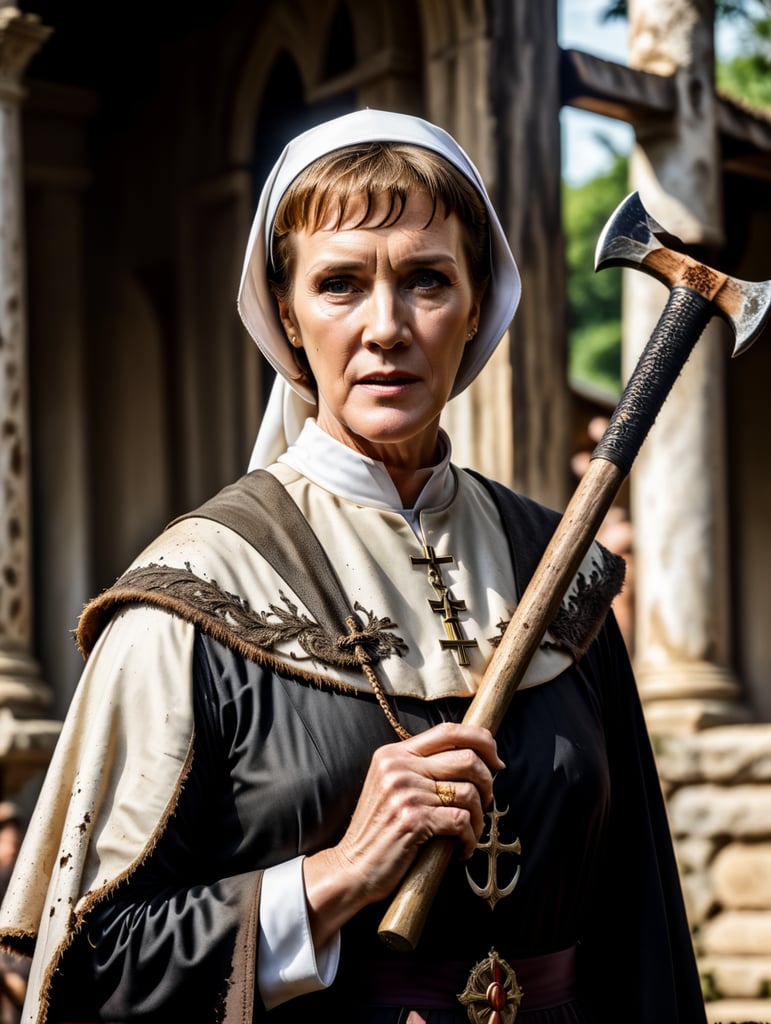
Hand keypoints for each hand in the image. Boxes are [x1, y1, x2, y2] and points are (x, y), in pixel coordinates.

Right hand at [303, 721, 504, 946]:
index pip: (449, 730)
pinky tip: (462, 849)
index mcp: (394, 753)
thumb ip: (422, 768)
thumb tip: (474, 759)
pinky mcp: (413, 820)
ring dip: (479, 817)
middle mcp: (399, 767)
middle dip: (487, 782)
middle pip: (467, 758)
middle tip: (485, 802)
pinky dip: (470, 838)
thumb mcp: (392, 786)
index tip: (496, 761)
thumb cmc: (380, 830)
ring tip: (471, 831)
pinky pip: (461, 821)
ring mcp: (405, 793)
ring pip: (469, 792)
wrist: (352, 867)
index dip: (482, 740)